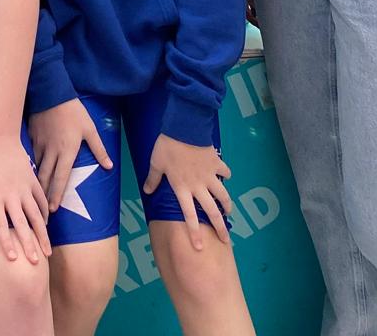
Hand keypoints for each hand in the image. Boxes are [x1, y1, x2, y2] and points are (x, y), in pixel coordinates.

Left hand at [0, 134, 49, 263]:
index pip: (0, 224)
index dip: (7, 242)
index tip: (13, 258)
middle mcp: (10, 194)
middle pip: (22, 224)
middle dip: (29, 244)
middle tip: (34, 263)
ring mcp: (23, 187)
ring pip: (36, 215)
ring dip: (42, 234)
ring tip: (47, 252)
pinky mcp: (32, 179)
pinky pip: (40, 199)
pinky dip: (44, 213)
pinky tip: (46, 225)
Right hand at [28, 99, 112, 213]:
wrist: (51, 93)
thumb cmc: (73, 112)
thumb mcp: (90, 129)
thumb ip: (99, 149)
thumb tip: (109, 167)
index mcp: (67, 152)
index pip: (61, 178)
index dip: (57, 194)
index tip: (53, 209)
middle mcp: (51, 152)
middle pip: (46, 177)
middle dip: (43, 194)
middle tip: (41, 210)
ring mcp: (39, 144)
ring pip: (36, 167)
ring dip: (35, 182)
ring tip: (34, 196)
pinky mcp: (32, 136)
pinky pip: (31, 154)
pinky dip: (30, 166)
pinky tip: (27, 173)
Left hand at [142, 133, 231, 248]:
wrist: (185, 129)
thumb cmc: (167, 147)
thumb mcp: (156, 163)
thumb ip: (153, 178)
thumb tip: (147, 191)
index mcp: (183, 189)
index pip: (189, 216)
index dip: (195, 233)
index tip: (200, 248)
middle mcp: (199, 187)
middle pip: (212, 211)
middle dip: (220, 227)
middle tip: (226, 239)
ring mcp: (210, 176)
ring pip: (223, 195)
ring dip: (227, 204)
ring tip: (229, 211)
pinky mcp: (216, 164)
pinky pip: (224, 172)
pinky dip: (226, 175)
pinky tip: (226, 176)